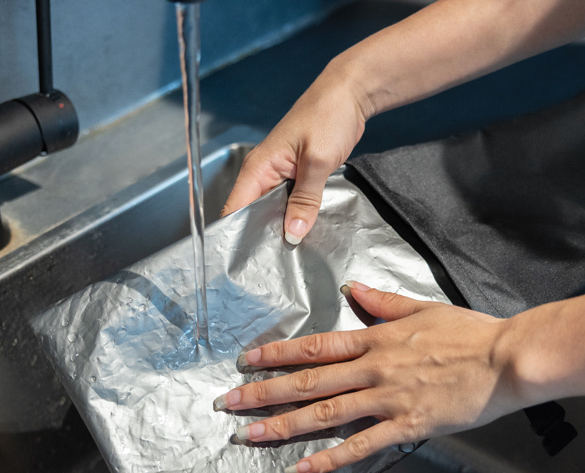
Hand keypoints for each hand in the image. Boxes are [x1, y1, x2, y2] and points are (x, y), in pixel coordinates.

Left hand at [212, 282, 524, 472]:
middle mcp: (373, 370)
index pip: (315, 346)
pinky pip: (361, 446)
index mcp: (376, 340)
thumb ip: (383, 303)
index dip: (277, 355)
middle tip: (229, 403)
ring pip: (325, 414)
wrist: (506, 359)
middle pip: (308, 382)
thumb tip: (354, 289)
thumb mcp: (423, 307)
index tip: (247, 361)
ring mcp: (388, 399)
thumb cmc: (470, 333)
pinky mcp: (406, 426)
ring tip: (250, 434)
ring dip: (284, 425)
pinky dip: (329, 458)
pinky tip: (301, 467)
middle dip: (264, 392)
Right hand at [220, 61, 370, 244]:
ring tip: (289, 254)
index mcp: (258, 167)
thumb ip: (305, 199)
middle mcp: (263, 173)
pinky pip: (288, 203)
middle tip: (275, 265)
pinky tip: (304, 232)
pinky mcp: (295, 176)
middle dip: (262, 237)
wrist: (349, 94)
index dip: (237, 235)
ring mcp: (279, 175)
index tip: (247, 261)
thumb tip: (293, 233)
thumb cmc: (328, 115)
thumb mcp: (318, 161)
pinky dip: (295, 216)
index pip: (235, 209)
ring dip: (281, 228)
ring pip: (272, 211)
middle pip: (252, 215)